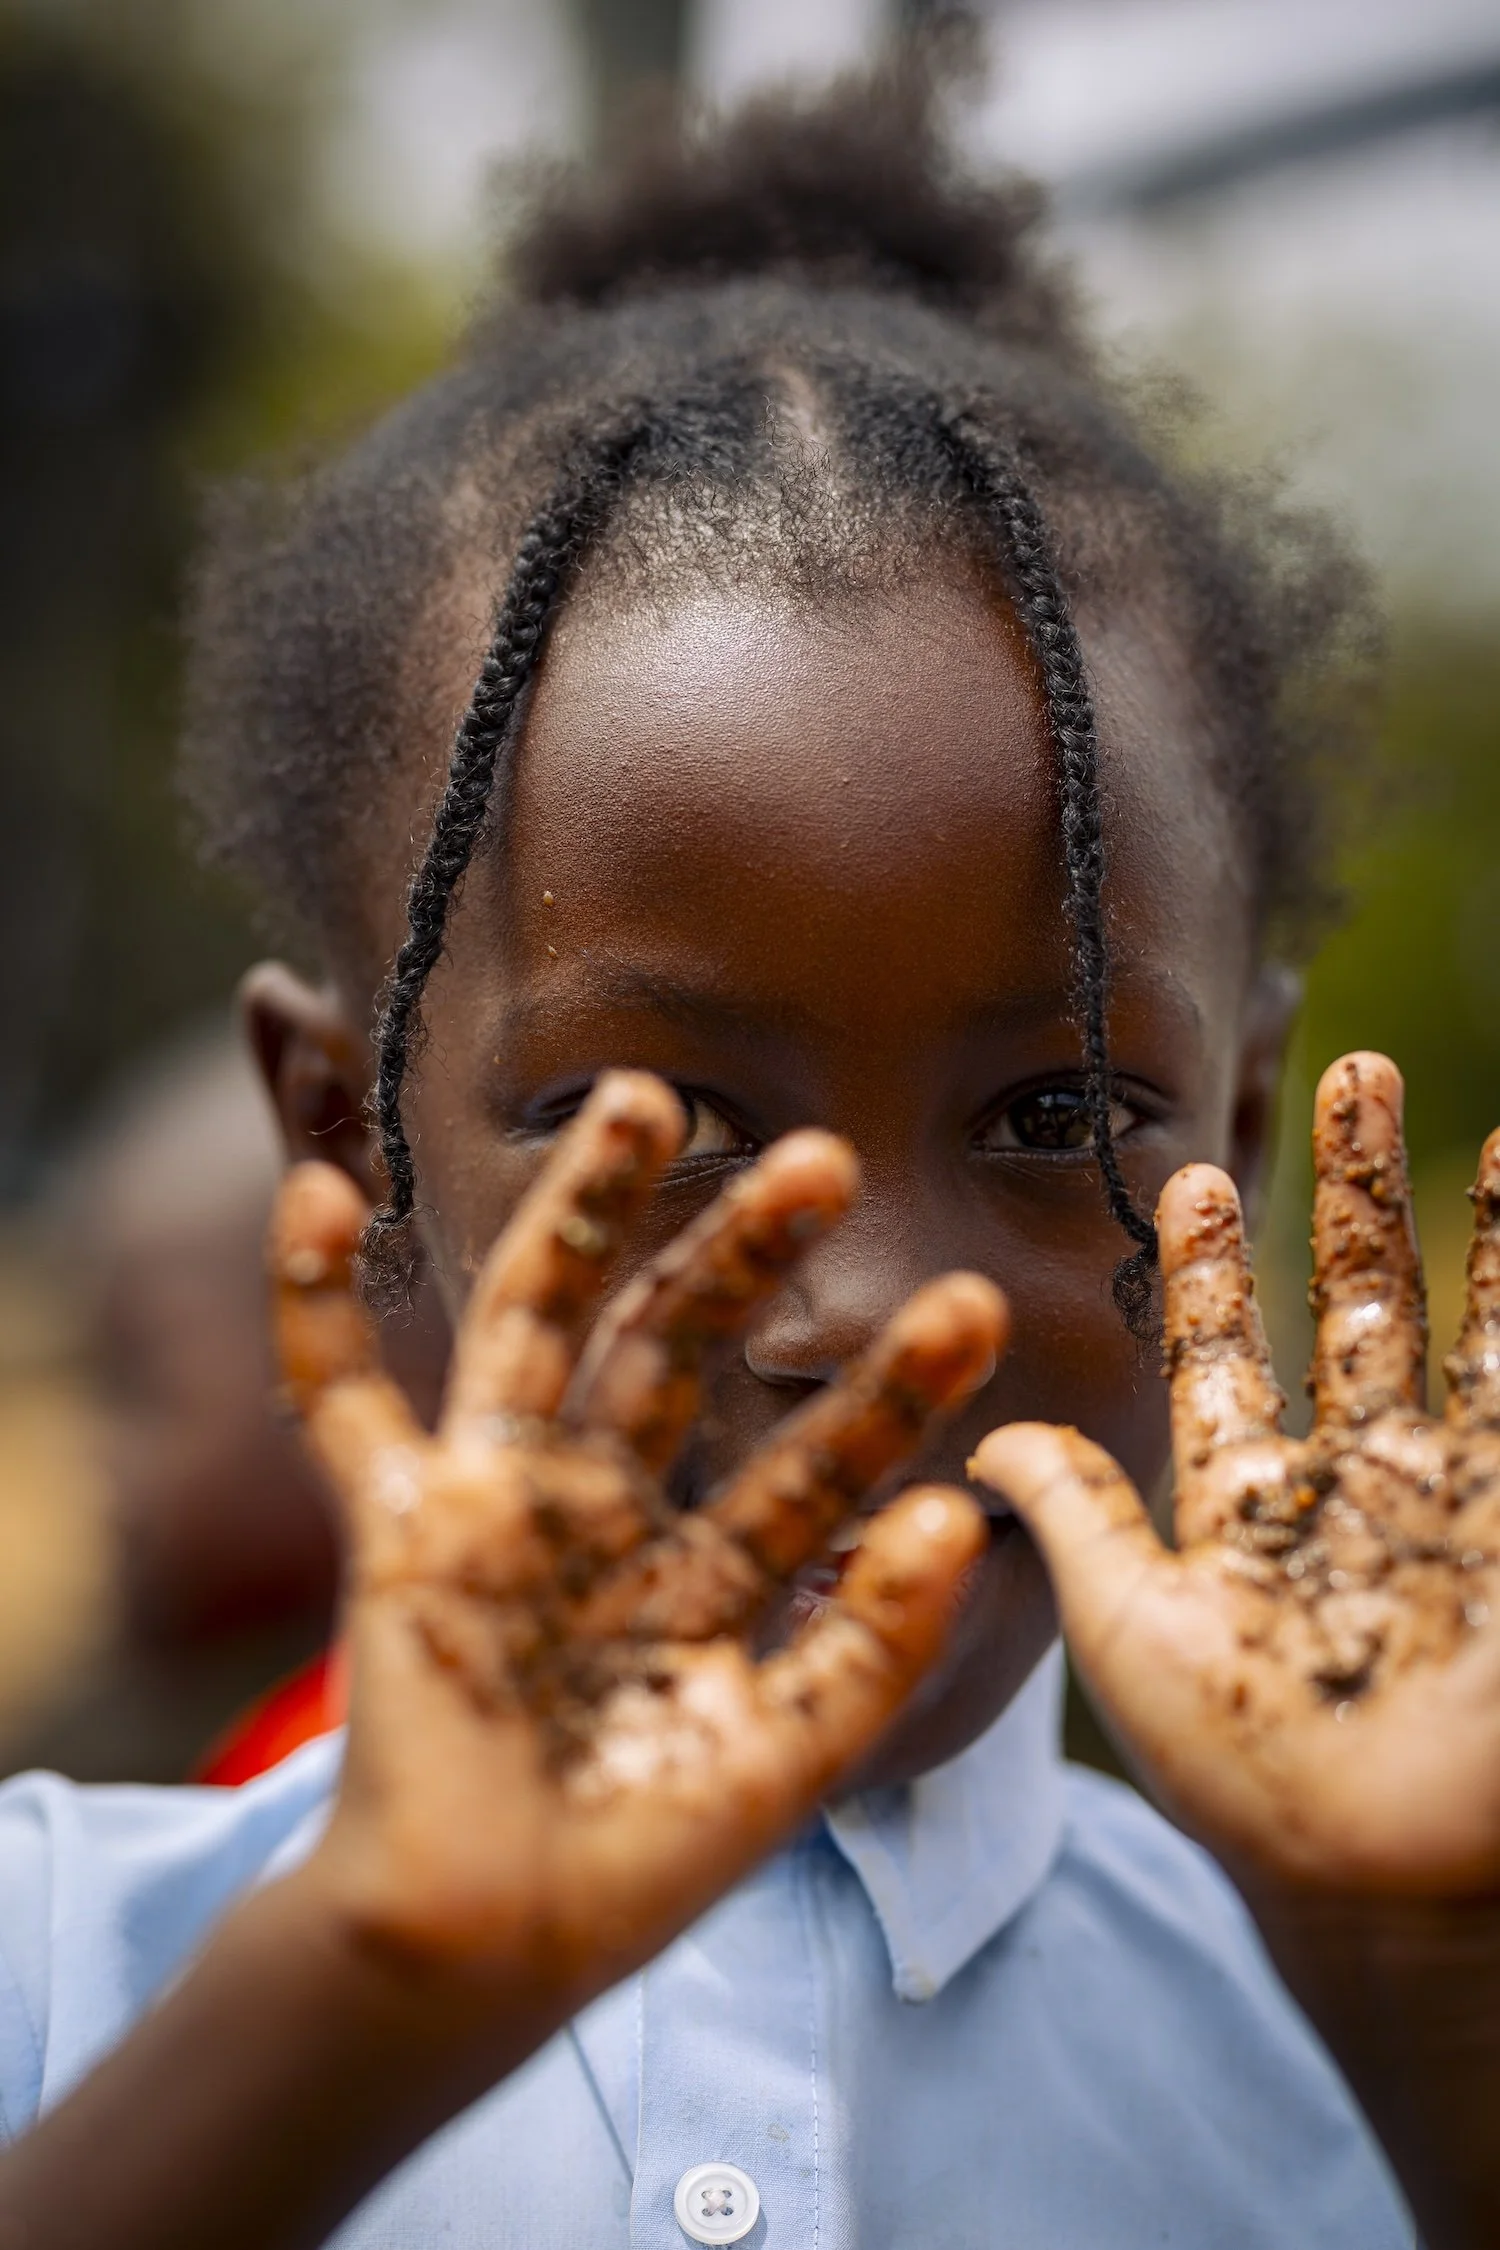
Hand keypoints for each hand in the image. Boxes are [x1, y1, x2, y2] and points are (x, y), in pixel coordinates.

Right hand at [274, 1071, 994, 2020]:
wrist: (483, 1950)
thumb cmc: (634, 1868)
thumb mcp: (788, 1756)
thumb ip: (873, 1644)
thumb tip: (957, 1516)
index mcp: (702, 1571)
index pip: (811, 1456)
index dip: (890, 1389)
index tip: (970, 1306)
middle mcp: (605, 1515)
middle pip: (679, 1350)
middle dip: (747, 1254)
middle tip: (825, 1158)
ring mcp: (500, 1504)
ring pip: (539, 1322)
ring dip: (585, 1211)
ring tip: (644, 1097)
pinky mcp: (396, 1520)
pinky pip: (336, 1396)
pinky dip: (307, 1297)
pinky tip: (312, 1189)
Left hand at [973, 1051, 1499, 1897]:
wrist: (1391, 1878)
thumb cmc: (1250, 1779)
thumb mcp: (1129, 1632)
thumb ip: (1069, 1520)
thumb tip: (983, 1435)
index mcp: (1249, 1509)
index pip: (1227, 1354)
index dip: (1214, 1266)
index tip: (1193, 1175)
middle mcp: (1353, 1485)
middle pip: (1353, 1303)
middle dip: (1350, 1191)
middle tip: (1344, 1072)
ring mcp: (1448, 1494)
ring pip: (1459, 1320)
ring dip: (1463, 1213)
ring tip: (1456, 1112)